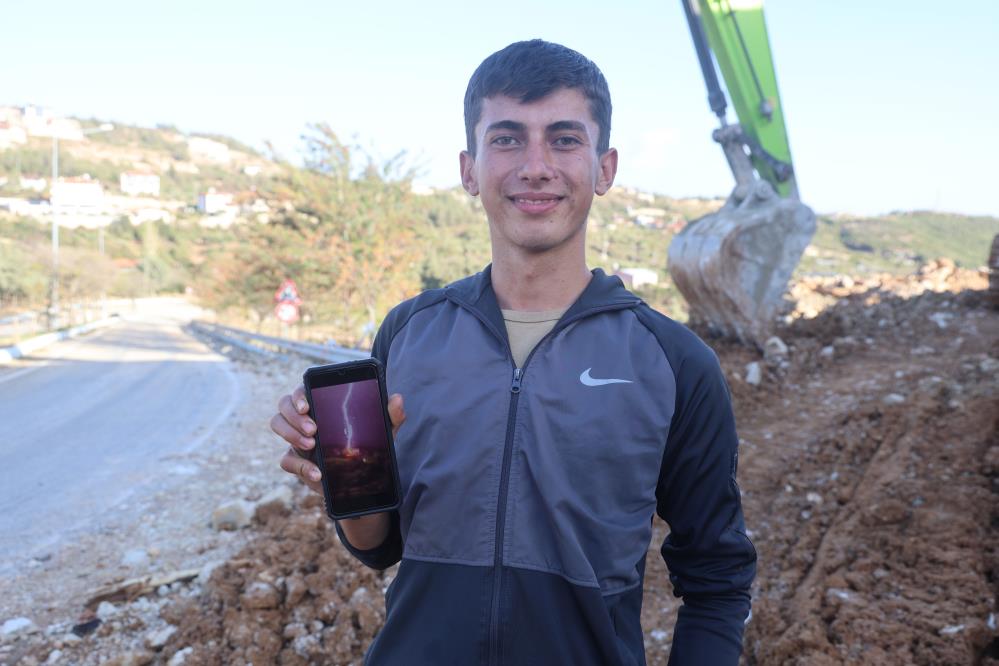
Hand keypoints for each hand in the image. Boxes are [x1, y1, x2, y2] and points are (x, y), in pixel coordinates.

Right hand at [271, 386, 405, 493]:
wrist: (366, 481)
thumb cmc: (371, 446)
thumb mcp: (385, 431)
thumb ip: (392, 415)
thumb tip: (397, 398)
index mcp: (323, 405)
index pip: (303, 391)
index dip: (299, 395)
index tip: (308, 405)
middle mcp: (306, 418)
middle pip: (284, 405)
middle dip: (294, 416)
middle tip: (314, 429)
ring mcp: (298, 439)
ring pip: (277, 424)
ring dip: (290, 433)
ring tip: (311, 444)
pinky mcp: (297, 461)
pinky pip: (286, 460)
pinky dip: (300, 466)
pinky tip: (317, 472)